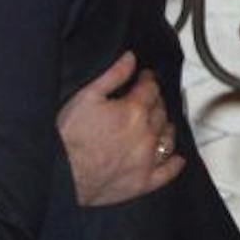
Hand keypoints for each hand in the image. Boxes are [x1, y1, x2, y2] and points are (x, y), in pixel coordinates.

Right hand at [58, 50, 184, 205]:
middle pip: (161, 112)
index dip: (148, 80)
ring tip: (161, 123)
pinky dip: (175, 163)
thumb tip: (131, 58)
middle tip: (149, 98)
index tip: (145, 77)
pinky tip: (177, 158)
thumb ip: (112, 75)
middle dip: (156, 102)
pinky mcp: (145, 181)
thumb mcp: (85, 96)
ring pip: (168, 138)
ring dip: (166, 128)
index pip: (150, 89)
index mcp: (134, 111)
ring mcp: (149, 159)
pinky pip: (168, 171)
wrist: (63, 174)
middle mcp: (147, 134)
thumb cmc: (69, 135)